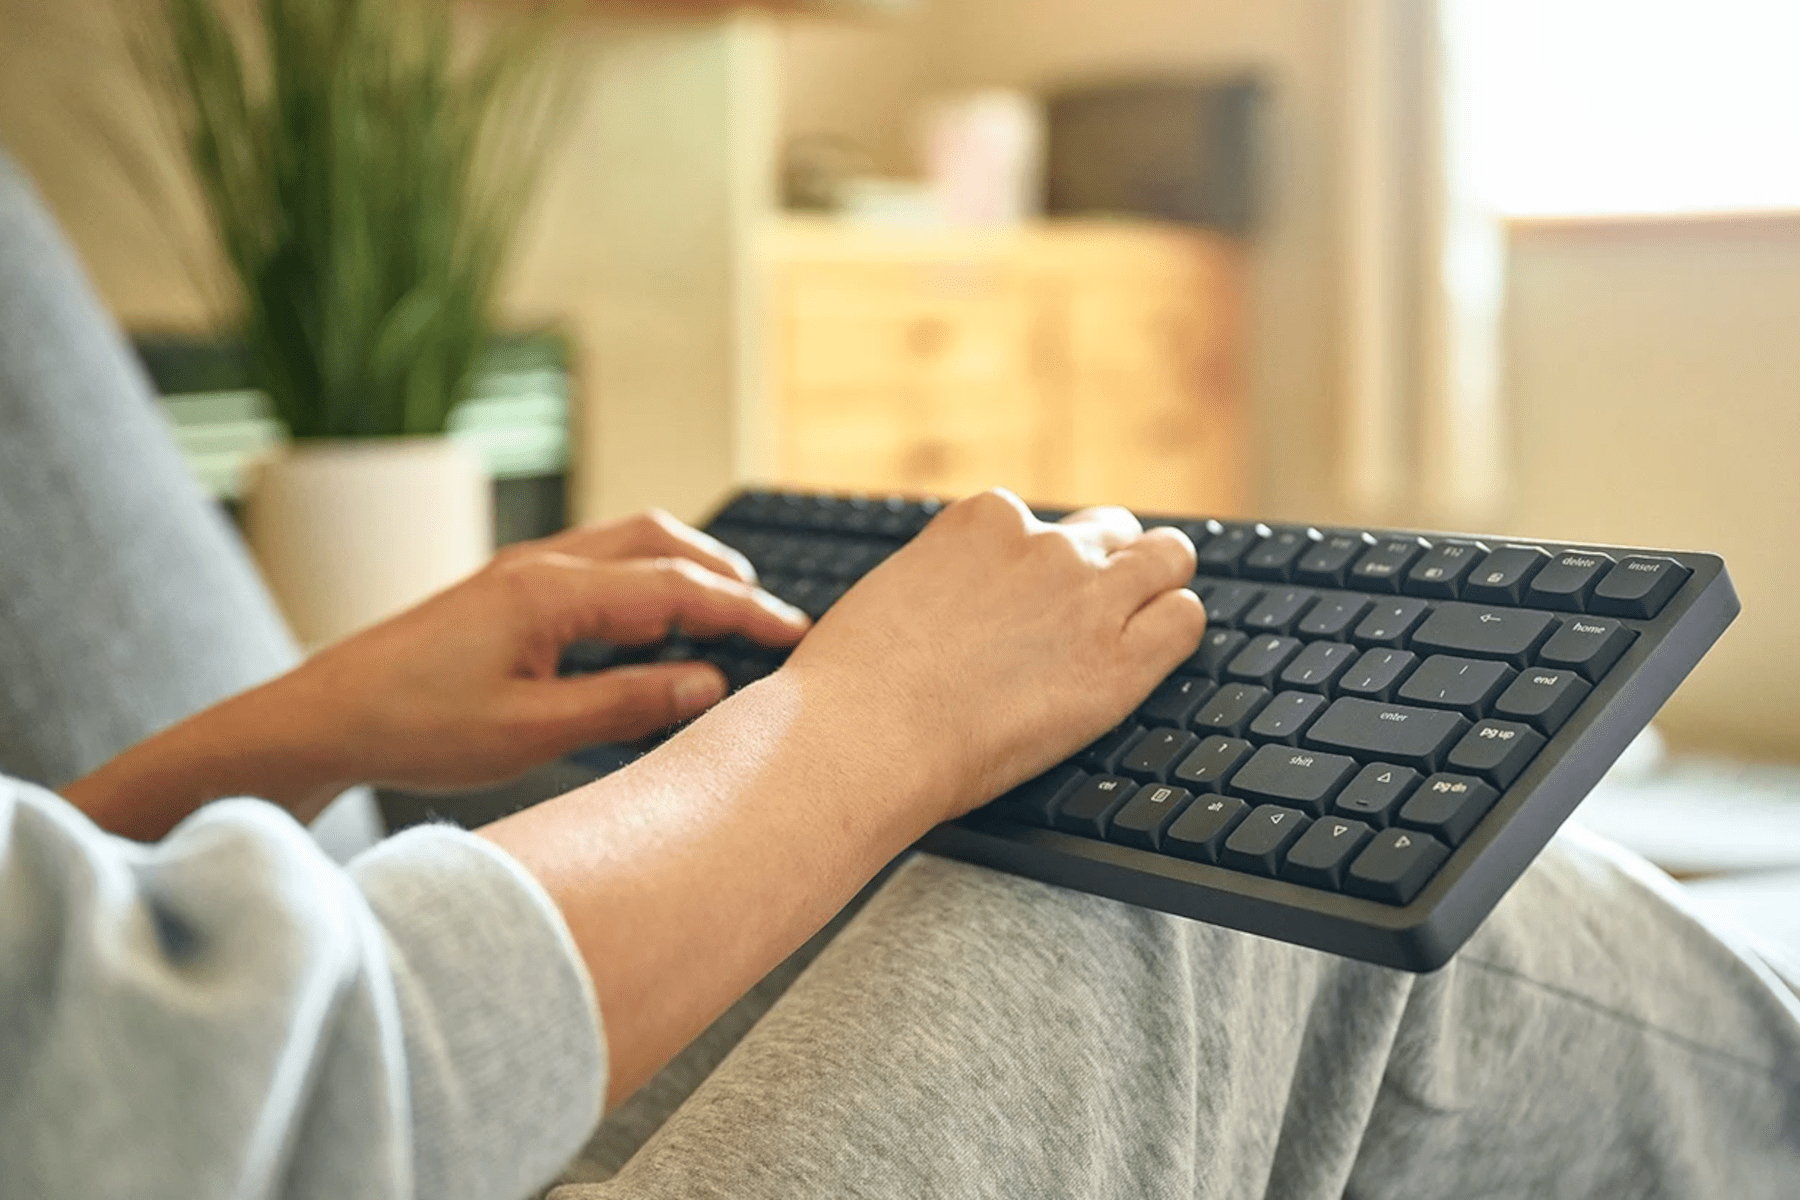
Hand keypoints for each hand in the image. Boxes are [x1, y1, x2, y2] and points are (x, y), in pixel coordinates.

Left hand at [66, 509, 807, 837]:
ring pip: (627, 543)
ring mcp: (520, 570)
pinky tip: (650, 626)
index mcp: (552, 594)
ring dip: (684, 570)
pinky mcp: (504, 589)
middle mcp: (541, 565)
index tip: (798, 635)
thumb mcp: (531, 733)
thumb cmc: (415, 729)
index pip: (678, 589)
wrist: (321, 717)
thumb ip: (626, 704)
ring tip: (726, 615)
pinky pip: (595, 564)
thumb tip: (708, 684)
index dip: (747, 612)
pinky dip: (644, 580)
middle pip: (660, 541)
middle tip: (772, 619)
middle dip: (725, 574)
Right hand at [481, 489, 1205, 1104]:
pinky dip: (1176, 632)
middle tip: (1103, 612)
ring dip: (1160, 585)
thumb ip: (944, 584)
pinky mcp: (1120, 659)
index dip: (1056, 562)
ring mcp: (1087, 597)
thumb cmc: (853, 685)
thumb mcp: (892, 597)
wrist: (859, 737)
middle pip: (1116, 533)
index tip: (1050, 594)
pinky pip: (1186, 619)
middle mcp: (1043, 543)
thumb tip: (949, 601)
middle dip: (1113, 568)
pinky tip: (1156, 657)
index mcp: (983, 520)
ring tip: (1151, 617)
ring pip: (1169, 560)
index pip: (1047, 523)